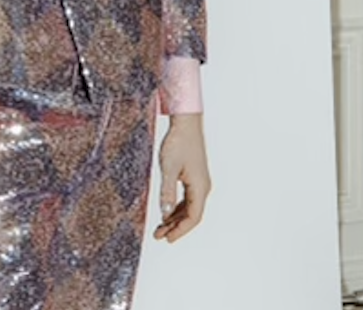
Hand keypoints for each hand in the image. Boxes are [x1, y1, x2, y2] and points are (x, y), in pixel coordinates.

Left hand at [153, 113, 209, 242]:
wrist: (186, 123)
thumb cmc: (178, 143)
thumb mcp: (169, 168)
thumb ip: (167, 191)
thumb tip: (164, 214)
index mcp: (200, 187)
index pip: (193, 217)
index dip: (180, 231)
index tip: (167, 239)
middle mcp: (203, 187)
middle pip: (191, 215)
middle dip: (175, 227)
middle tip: (158, 236)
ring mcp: (200, 182)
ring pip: (189, 208)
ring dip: (175, 219)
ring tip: (160, 228)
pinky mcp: (194, 177)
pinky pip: (187, 199)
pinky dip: (177, 208)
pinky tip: (166, 213)